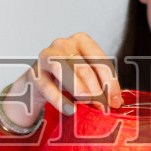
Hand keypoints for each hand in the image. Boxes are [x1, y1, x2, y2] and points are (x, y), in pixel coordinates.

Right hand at [5, 32, 123, 125]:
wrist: (39, 81)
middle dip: (96, 90)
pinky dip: (59, 99)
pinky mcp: (34, 72)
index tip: (115, 102)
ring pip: (63, 69)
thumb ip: (100, 84)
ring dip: (78, 87)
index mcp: (81, 40)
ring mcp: (47, 56)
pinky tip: (70, 110)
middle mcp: (63, 44)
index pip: (100, 61)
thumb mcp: (85, 75)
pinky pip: (47, 86)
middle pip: (83, 67)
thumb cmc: (67, 77)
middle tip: (102, 108)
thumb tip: (115, 102)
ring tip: (87, 102)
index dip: (110, 83)